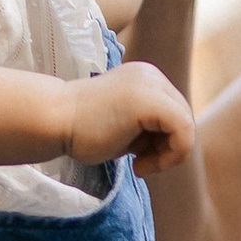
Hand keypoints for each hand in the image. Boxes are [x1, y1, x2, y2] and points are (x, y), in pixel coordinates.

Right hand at [64, 61, 194, 178]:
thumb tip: (176, 143)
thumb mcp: (124, 124)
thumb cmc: (80, 129)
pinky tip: (140, 165)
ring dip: (167, 154)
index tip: (138, 158)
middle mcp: (152, 76)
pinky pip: (184, 130)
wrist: (53, 121)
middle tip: (140, 163)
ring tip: (139, 163)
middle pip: (183, 119)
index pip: (174, 114)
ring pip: (186, 126)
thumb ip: (148, 126)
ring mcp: (152, 84)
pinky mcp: (151, 100)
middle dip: (167, 148)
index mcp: (145, 78)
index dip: (165, 142)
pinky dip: (171, 155)